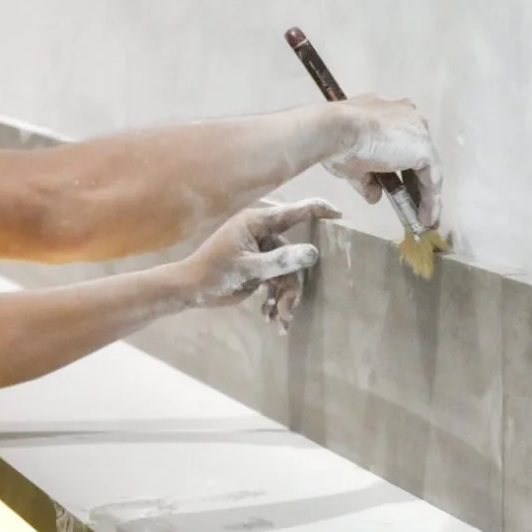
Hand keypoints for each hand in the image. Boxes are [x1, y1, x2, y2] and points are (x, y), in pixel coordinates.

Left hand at [176, 200, 340, 322]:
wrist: (191, 290)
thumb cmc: (214, 272)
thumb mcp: (248, 268)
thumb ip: (281, 260)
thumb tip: (312, 252)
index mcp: (256, 223)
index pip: (293, 212)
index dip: (318, 211)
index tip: (339, 215)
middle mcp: (262, 234)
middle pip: (294, 254)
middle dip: (292, 284)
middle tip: (289, 308)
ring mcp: (262, 251)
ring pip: (288, 272)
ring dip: (285, 297)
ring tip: (279, 320)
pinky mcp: (260, 268)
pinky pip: (279, 281)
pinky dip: (276, 299)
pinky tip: (270, 317)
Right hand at [325, 95, 442, 227]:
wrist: (335, 129)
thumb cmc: (337, 141)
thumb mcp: (352, 163)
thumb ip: (367, 179)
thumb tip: (375, 196)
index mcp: (388, 111)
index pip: (400, 141)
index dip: (400, 165)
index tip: (398, 186)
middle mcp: (408, 115)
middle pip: (416, 153)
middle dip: (414, 181)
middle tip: (410, 203)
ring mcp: (419, 131)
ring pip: (426, 167)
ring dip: (425, 194)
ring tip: (422, 218)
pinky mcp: (425, 149)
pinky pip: (431, 180)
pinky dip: (430, 200)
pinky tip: (426, 219)